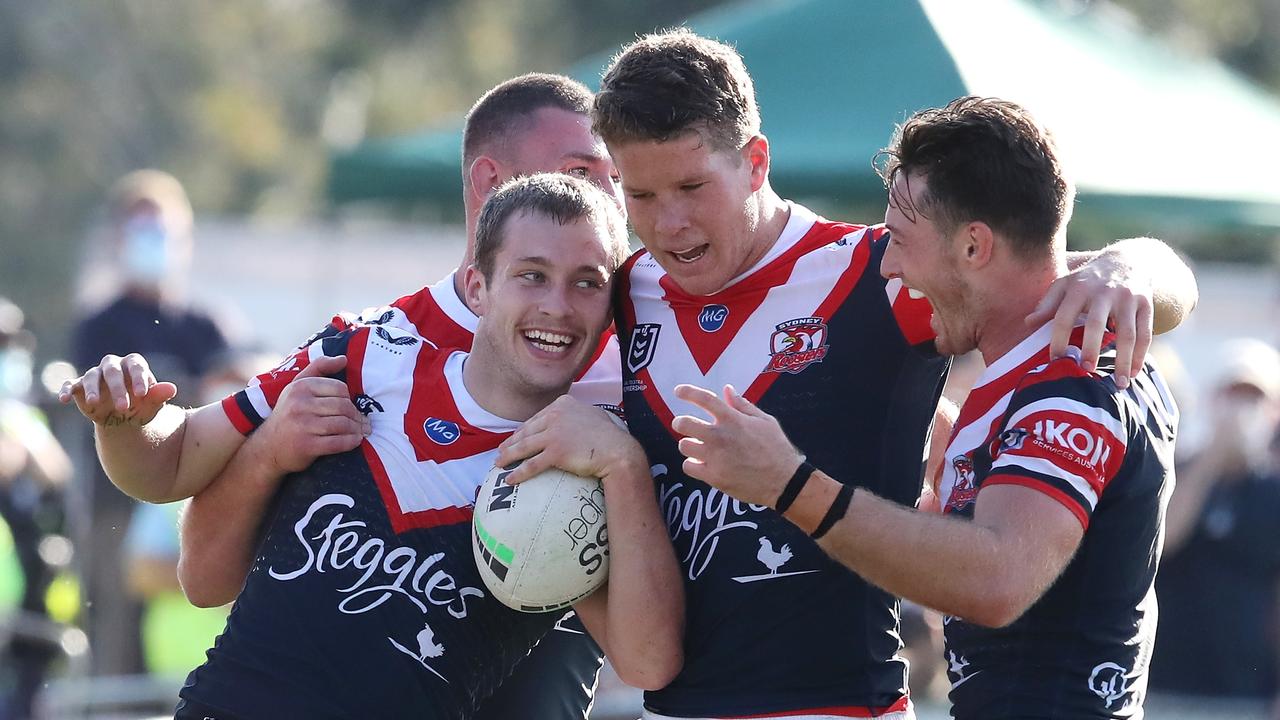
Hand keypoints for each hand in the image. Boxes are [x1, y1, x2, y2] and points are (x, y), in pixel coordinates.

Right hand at [58, 353, 176, 426]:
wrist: (124, 418)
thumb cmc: (141, 406)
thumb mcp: (151, 404)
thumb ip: (158, 395)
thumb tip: (172, 389)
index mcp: (133, 365)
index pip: (136, 366)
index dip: (139, 378)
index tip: (143, 394)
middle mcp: (112, 366)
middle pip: (113, 371)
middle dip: (118, 388)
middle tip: (124, 407)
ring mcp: (94, 375)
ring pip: (91, 376)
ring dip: (93, 390)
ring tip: (94, 404)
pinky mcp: (79, 387)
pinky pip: (70, 384)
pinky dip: (66, 390)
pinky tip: (64, 399)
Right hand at [255, 355, 368, 474]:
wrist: (268, 447)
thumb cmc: (288, 414)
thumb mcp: (297, 386)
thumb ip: (319, 368)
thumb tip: (344, 359)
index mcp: (301, 387)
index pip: (340, 388)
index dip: (349, 399)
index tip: (351, 408)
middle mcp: (300, 404)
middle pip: (343, 406)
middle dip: (357, 416)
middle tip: (363, 423)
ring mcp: (303, 425)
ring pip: (343, 424)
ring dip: (357, 430)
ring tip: (360, 432)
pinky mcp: (307, 446)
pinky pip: (338, 442)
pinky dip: (351, 442)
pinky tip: (355, 441)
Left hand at [496, 396, 641, 483]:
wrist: (618, 450)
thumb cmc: (609, 436)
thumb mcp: (591, 415)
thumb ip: (576, 415)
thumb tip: (572, 421)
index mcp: (563, 404)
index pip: (536, 418)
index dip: (522, 431)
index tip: (514, 439)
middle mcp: (555, 415)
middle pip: (526, 431)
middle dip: (510, 443)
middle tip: (500, 452)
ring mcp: (554, 433)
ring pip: (524, 447)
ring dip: (508, 457)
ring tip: (499, 464)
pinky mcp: (556, 451)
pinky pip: (532, 464)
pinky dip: (519, 472)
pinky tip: (510, 479)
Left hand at [670, 384, 802, 506]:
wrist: (784, 481)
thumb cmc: (776, 448)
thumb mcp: (765, 421)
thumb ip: (743, 405)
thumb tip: (727, 390)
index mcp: (733, 420)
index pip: (704, 399)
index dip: (687, 392)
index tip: (678, 391)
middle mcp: (721, 436)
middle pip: (684, 423)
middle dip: (680, 422)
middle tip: (684, 425)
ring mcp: (715, 458)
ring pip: (684, 446)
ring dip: (689, 445)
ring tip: (699, 448)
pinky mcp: (714, 477)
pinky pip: (688, 467)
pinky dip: (693, 465)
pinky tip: (702, 464)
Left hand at [1025, 253, 1151, 388]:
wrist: (1128, 259)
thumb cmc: (1088, 278)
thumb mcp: (1065, 283)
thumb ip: (1047, 303)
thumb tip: (1027, 323)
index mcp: (1078, 288)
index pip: (1063, 316)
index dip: (1058, 339)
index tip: (1054, 360)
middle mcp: (1104, 292)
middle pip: (1096, 324)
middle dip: (1091, 348)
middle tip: (1085, 370)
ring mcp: (1128, 299)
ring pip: (1127, 332)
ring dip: (1123, 359)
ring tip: (1120, 384)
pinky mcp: (1147, 305)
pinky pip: (1146, 333)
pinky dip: (1141, 354)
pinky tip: (1134, 372)